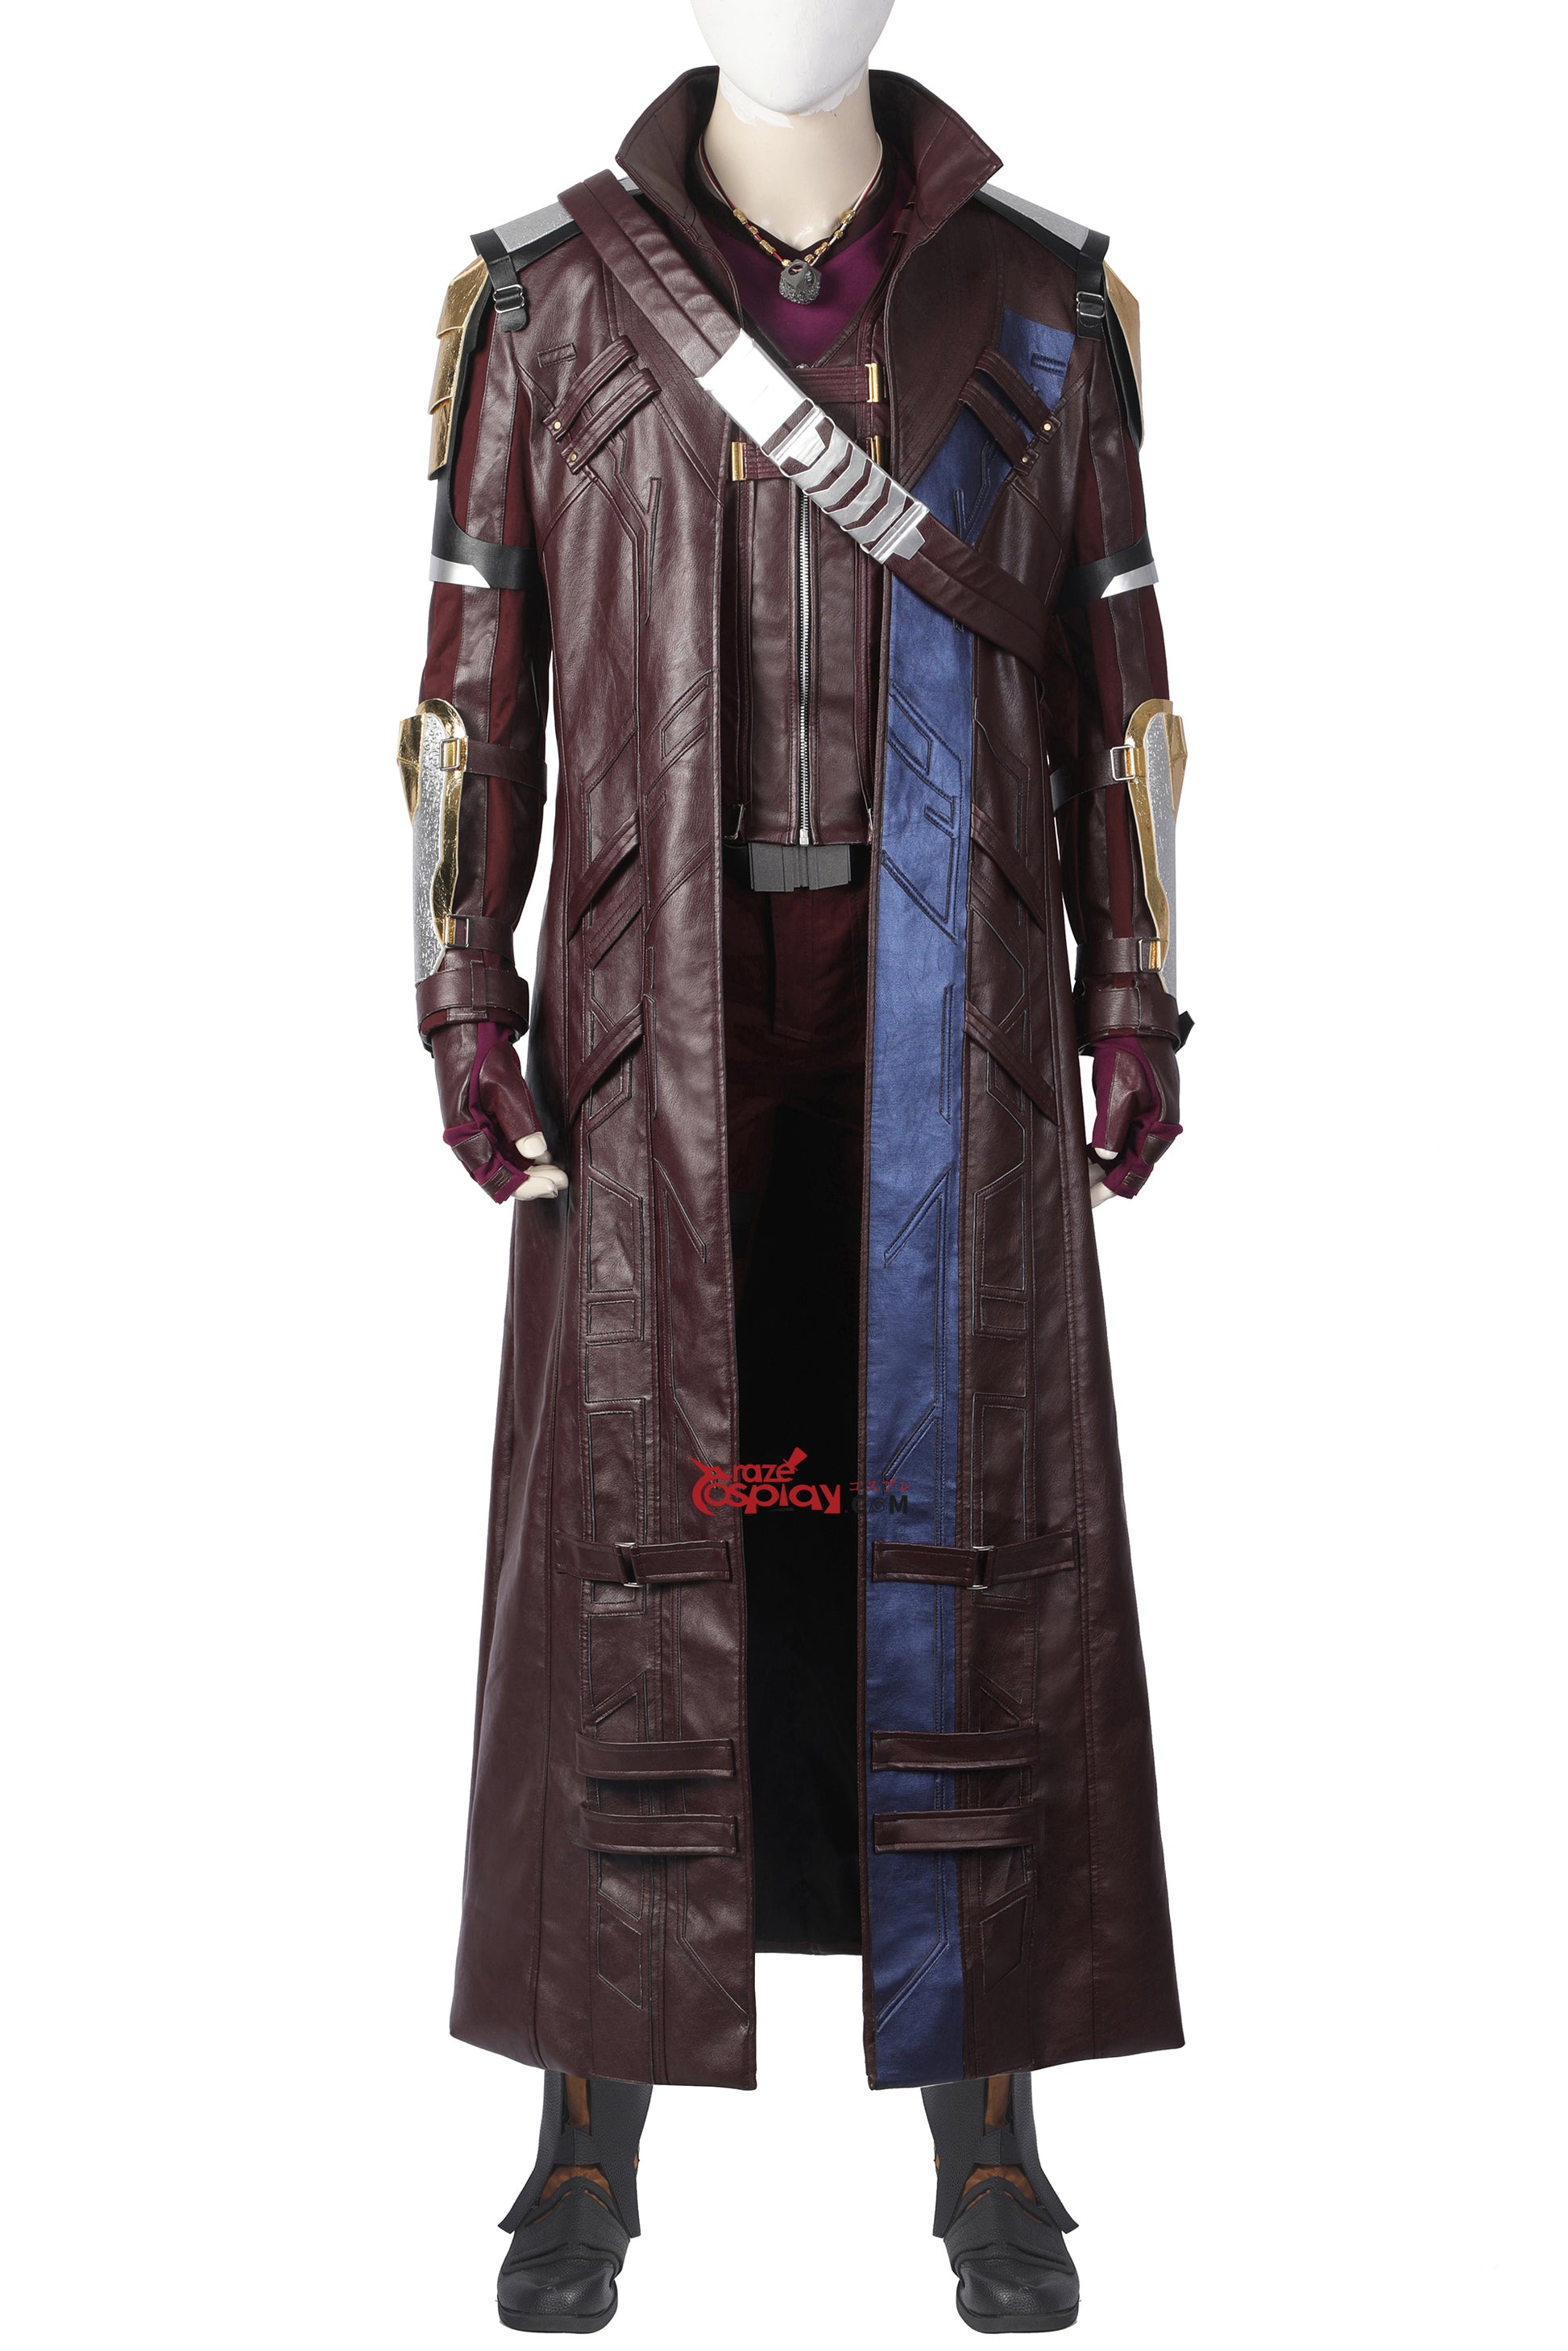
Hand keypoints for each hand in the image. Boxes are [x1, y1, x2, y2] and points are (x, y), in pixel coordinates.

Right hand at [431, 1018, 568, 1204]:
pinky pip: (506, 1152)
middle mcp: (469, 1141)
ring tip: (558, 1173)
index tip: (551, 1187)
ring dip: (531, 1172)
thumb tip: (537, 1155)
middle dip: (532, 1182)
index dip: (523, 1186)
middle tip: (561, 1181)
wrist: (472, 1036)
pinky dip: (526, 1159)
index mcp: (464, 1135)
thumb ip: (519, 1124)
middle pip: (500, 1175)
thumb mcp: (503, 1089)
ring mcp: (478, 1135)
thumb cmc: (482, 1059)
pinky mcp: (487, 1127)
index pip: (493, 1176)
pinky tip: (547, 1159)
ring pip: (505, 1166)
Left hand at [1089, 1034, 1180, 1200]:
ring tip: (1077, 1178)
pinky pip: (1124, 1138)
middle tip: (1078, 1194)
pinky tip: (1086, 1156)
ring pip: (1125, 1153)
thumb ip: (1112, 1128)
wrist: (1134, 1023)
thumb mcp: (1118, 1092)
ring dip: (1103, 1166)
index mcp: (1159, 1124)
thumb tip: (1107, 1159)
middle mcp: (1158, 1125)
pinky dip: (1106, 1149)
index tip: (1088, 1200)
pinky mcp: (1139, 1110)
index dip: (1111, 1186)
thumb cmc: (1130, 1053)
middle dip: (1104, 1180)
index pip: (1135, 1168)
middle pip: (1131, 1165)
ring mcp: (1150, 1118)